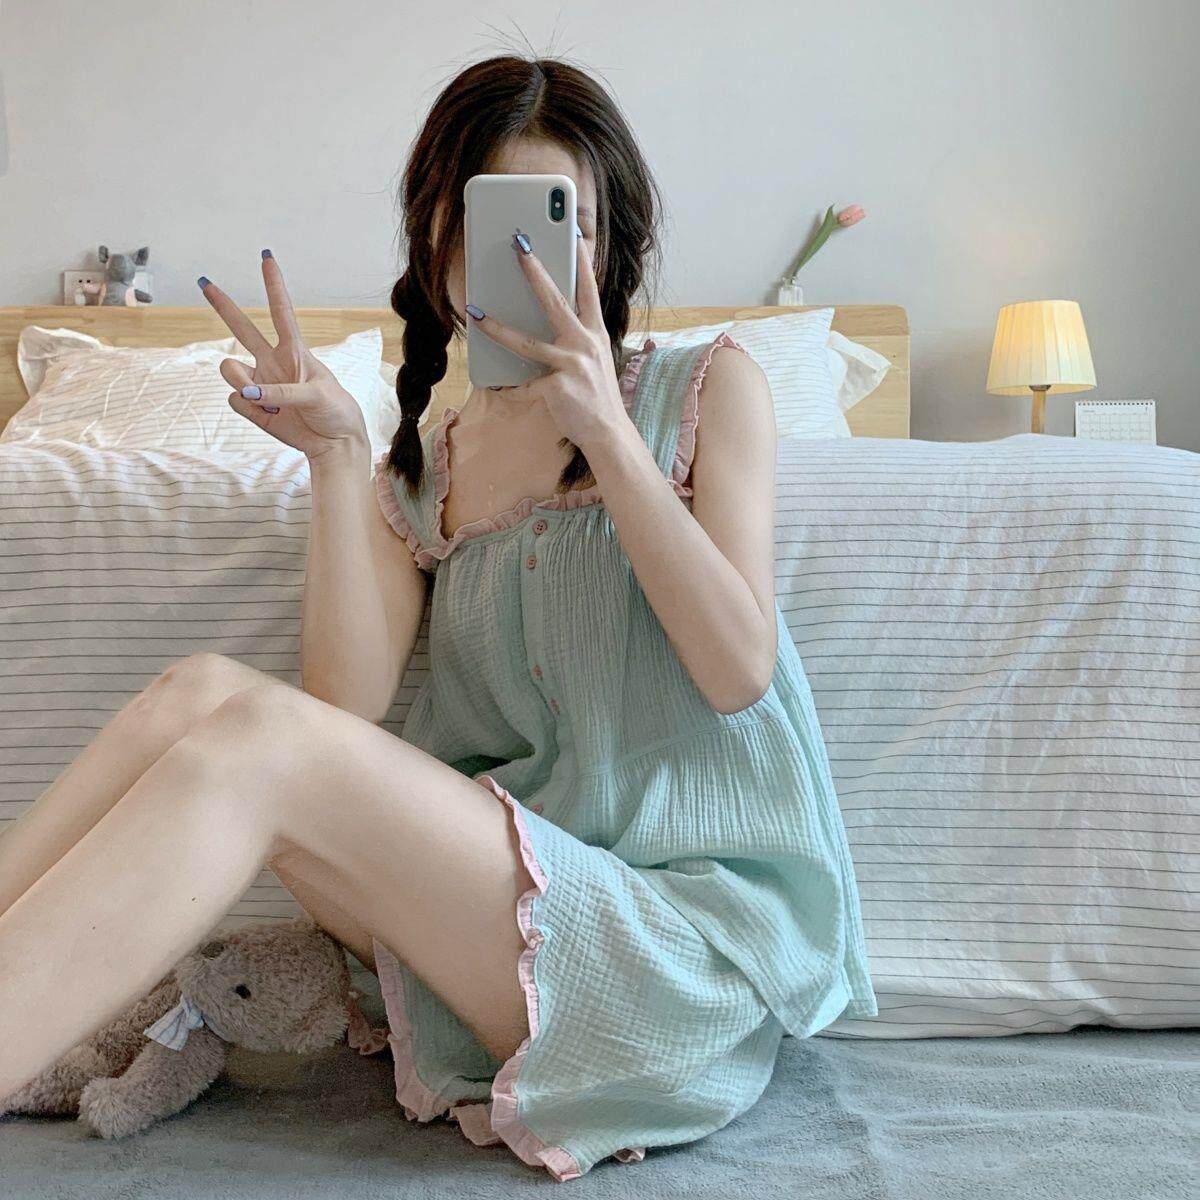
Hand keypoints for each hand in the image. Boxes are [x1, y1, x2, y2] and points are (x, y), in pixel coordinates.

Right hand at [199, 252, 368, 463]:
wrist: (334, 444)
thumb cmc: (336, 412)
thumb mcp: (319, 395)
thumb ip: (283, 390)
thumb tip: (248, 392)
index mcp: (295, 352)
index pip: (281, 312)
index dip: (274, 285)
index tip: (266, 256)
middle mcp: (273, 363)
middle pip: (242, 328)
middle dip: (223, 305)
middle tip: (203, 281)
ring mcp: (261, 383)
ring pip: (230, 370)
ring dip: (239, 381)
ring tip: (263, 397)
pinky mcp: (253, 407)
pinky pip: (236, 400)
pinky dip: (251, 409)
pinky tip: (272, 415)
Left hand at [465, 231, 626, 452]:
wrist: (609, 434)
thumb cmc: (598, 397)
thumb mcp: (594, 361)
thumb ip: (577, 340)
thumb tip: (551, 324)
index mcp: (595, 335)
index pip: (588, 291)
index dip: (580, 262)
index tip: (571, 235)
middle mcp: (585, 344)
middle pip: (555, 301)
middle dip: (535, 271)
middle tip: (519, 245)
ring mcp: (571, 365)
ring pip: (526, 342)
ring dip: (497, 327)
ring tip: (475, 311)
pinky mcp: (557, 388)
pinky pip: (524, 386)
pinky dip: (509, 388)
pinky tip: (496, 386)